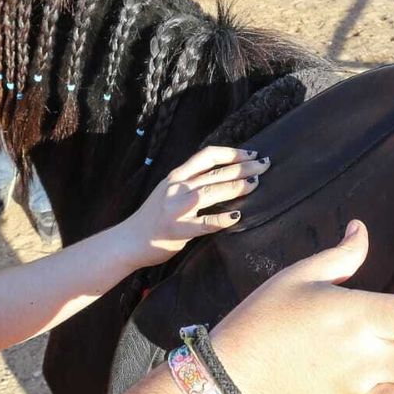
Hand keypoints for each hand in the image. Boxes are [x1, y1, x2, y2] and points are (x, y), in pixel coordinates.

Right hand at [115, 146, 270, 267]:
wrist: (128, 241)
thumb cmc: (152, 218)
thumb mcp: (168, 192)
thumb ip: (190, 183)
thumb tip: (221, 176)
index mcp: (176, 177)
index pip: (207, 156)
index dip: (231, 153)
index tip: (251, 153)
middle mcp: (176, 188)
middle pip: (215, 172)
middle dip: (243, 167)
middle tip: (265, 165)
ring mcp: (176, 208)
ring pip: (211, 191)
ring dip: (236, 186)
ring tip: (255, 183)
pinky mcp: (177, 230)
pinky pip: (204, 223)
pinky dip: (222, 219)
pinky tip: (237, 217)